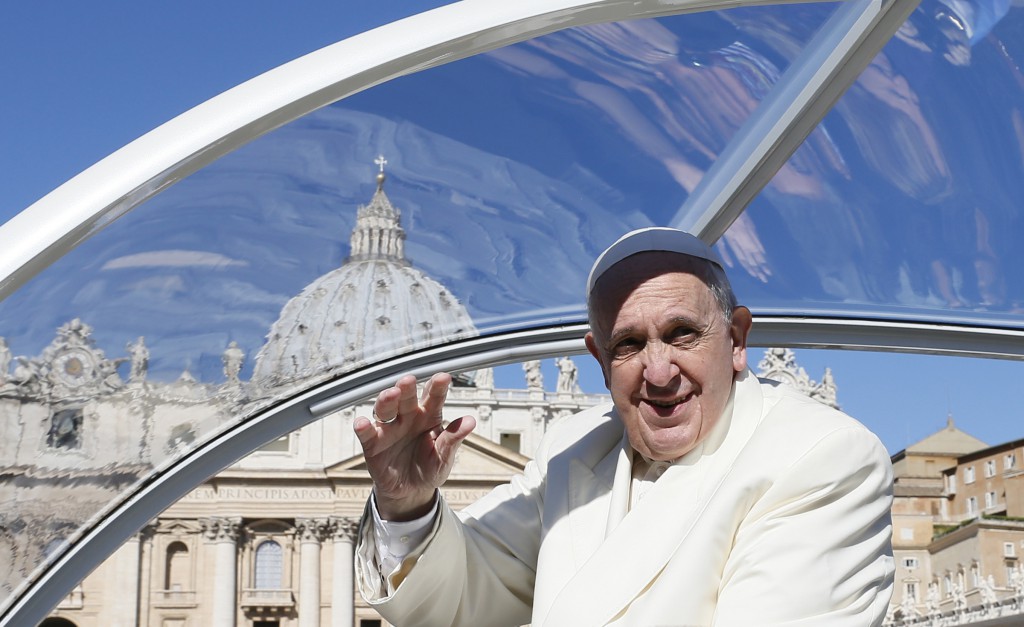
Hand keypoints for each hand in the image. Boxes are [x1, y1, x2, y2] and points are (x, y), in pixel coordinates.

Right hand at [353, 372, 475, 520]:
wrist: (412, 491)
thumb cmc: (430, 468)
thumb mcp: (445, 456)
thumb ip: (453, 438)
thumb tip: (470, 421)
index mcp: (428, 416)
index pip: (434, 398)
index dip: (437, 387)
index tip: (443, 377)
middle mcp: (408, 417)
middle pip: (406, 398)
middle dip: (407, 388)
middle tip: (409, 380)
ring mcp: (389, 429)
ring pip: (385, 410)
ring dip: (386, 401)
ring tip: (390, 394)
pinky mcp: (373, 445)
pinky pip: (367, 434)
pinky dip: (363, 428)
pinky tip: (362, 423)